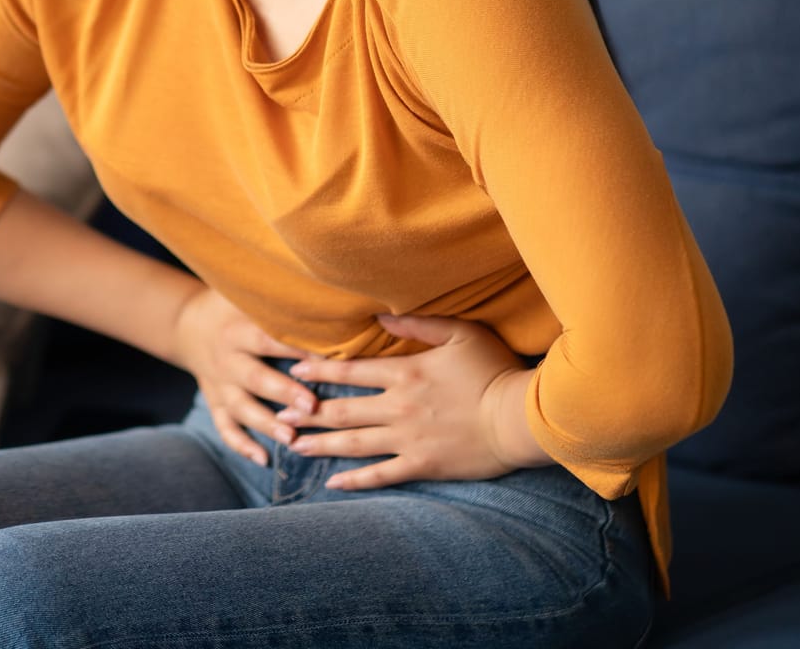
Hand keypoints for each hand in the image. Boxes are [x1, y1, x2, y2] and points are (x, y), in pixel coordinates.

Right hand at [169, 285, 319, 467]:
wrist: (186, 325)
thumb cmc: (230, 306)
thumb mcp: (243, 294)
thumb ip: (278, 298)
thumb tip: (324, 295)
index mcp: (237, 330)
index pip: (268, 339)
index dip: (294, 348)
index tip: (324, 357)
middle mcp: (227, 359)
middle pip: (255, 377)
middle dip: (283, 392)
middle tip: (311, 405)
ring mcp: (219, 385)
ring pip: (241, 408)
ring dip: (266, 424)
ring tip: (291, 438)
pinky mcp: (215, 402)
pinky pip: (225, 427)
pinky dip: (242, 444)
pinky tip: (263, 458)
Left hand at [278, 313, 529, 490]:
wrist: (522, 418)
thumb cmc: (495, 370)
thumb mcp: (459, 333)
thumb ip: (417, 324)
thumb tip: (379, 317)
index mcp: (404, 373)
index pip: (350, 372)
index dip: (318, 371)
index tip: (292, 371)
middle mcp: (398, 407)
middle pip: (342, 410)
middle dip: (307, 412)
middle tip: (278, 414)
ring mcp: (408, 439)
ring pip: (353, 443)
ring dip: (320, 444)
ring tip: (292, 445)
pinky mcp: (423, 465)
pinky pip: (381, 475)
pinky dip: (354, 480)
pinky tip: (331, 482)